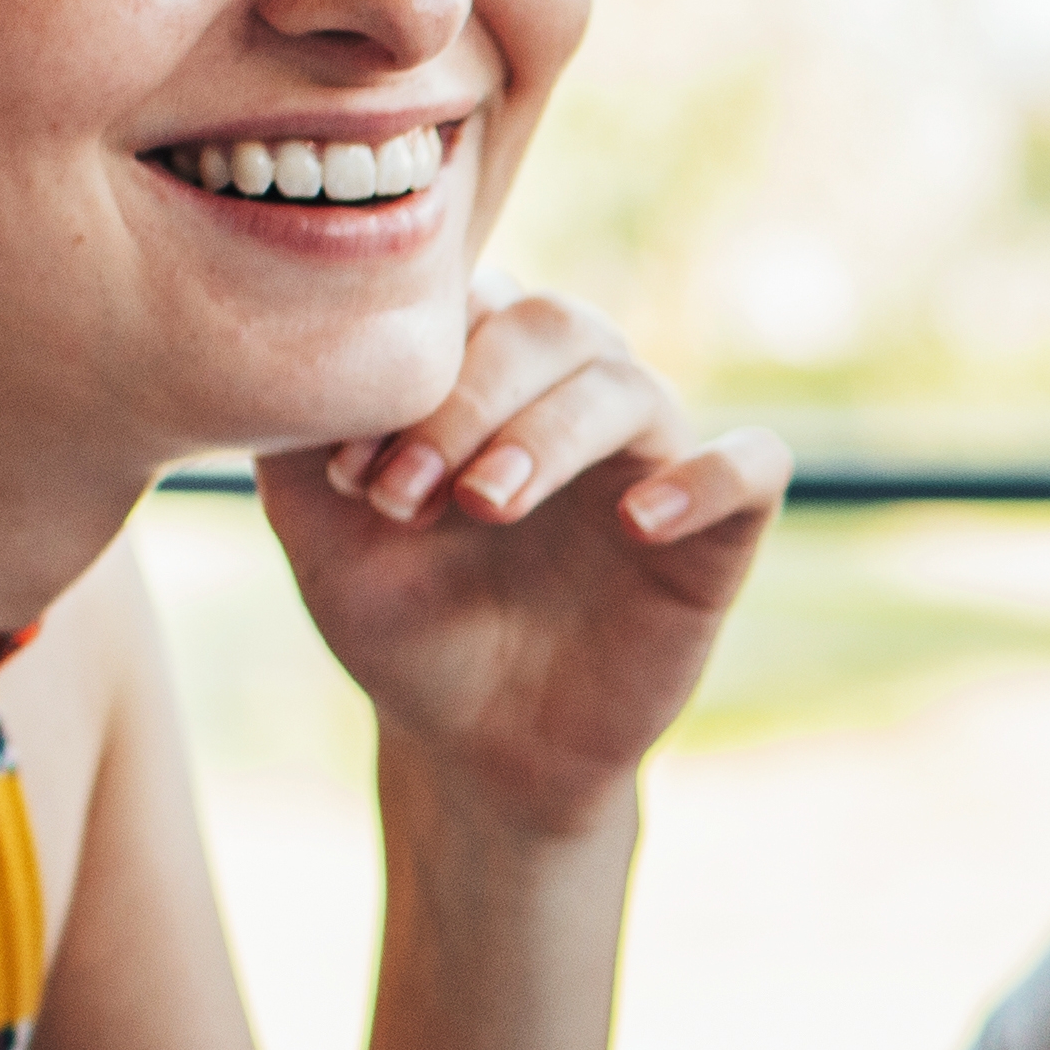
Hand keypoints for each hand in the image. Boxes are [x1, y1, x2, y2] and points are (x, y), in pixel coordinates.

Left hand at [261, 291, 778, 839]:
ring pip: (626, 383)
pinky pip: (753, 465)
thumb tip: (296, 355)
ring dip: (548, 433)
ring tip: (485, 506)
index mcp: (488, 373)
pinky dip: (706, 476)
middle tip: (405, 493)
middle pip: (549, 325)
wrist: (477, 748)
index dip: (410, 369)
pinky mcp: (718, 530)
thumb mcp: (323, 538)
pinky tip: (638, 522)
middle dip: (466, 399)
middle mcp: (574, 393)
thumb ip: (298, 441)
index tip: (345, 470)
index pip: (467, 301)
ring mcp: (651, 455)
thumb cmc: (406, 626)